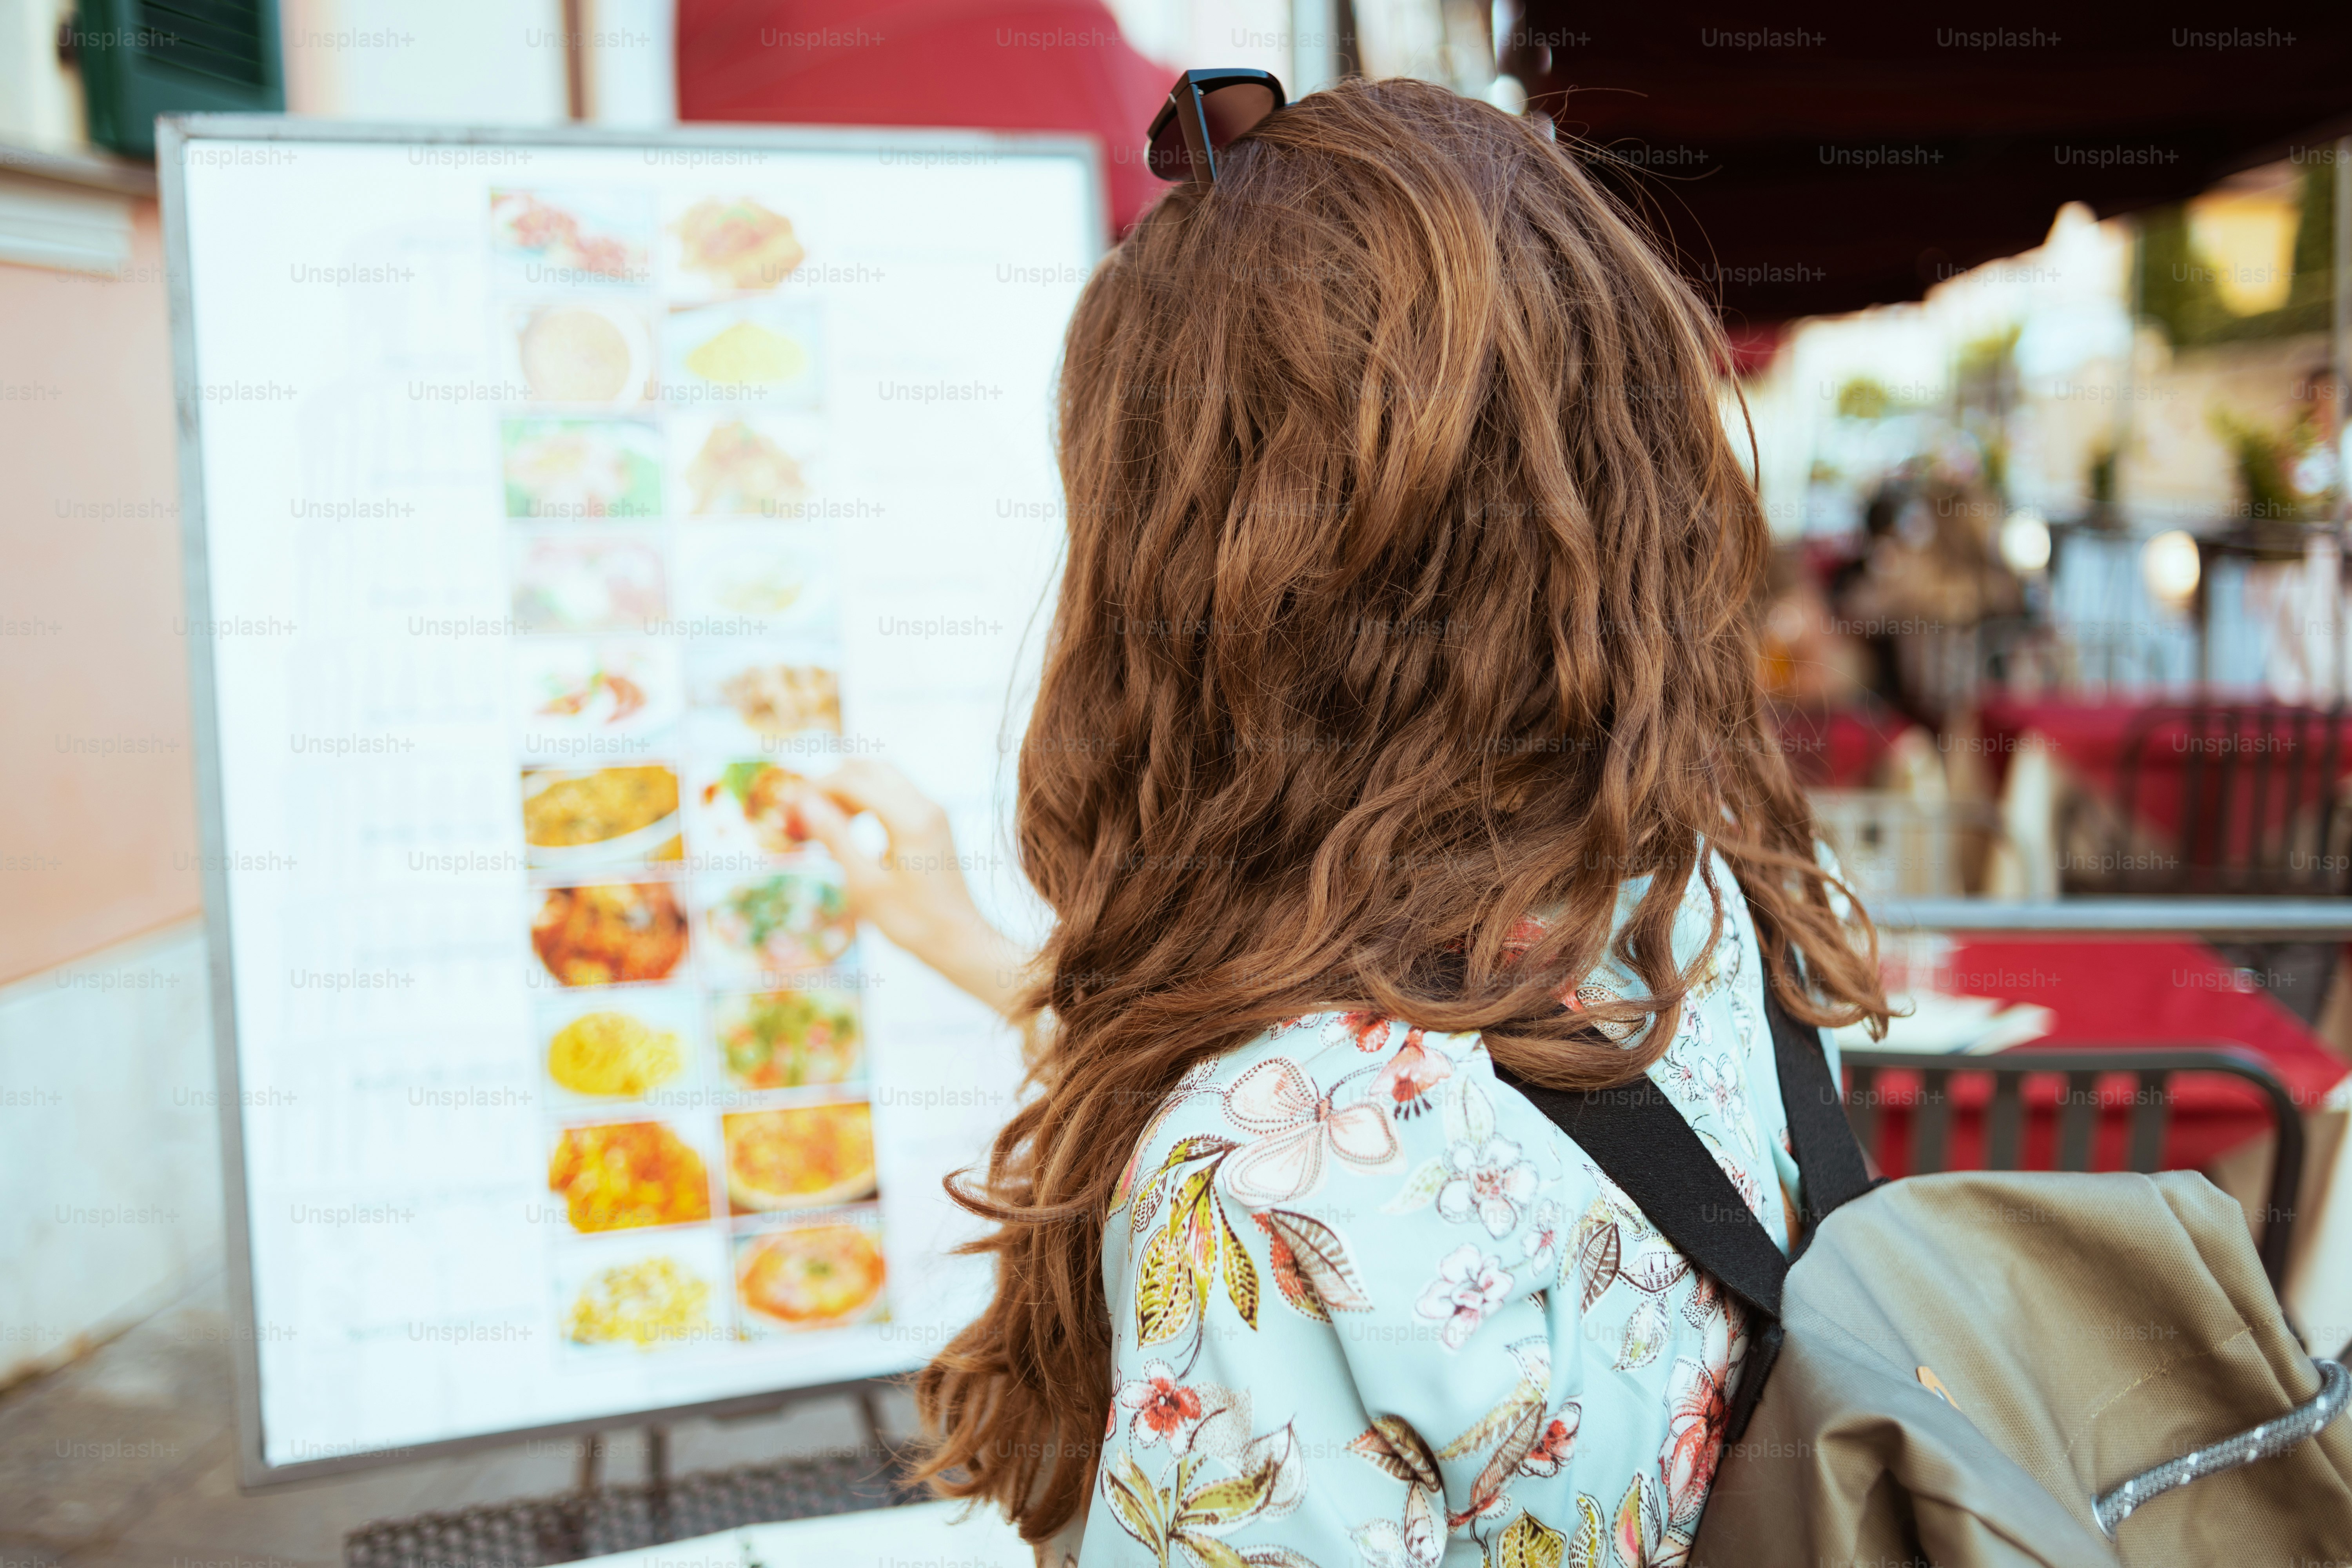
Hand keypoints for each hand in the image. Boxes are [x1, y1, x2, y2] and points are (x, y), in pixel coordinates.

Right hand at [782, 760, 1031, 1017]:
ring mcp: (934, 811)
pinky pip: (897, 793)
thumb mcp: (865, 884)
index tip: (790, 806)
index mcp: (911, 818)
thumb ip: (835, 838)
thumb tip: (805, 802)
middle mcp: (926, 805)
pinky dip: (869, 798)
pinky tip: (850, 824)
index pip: (853, 780)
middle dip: (832, 782)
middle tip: (805, 810)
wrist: (960, 941)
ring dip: (850, 788)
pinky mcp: (935, 822)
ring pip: (884, 777)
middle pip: (870, 769)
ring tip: (824, 819)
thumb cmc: (914, 921)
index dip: (816, 788)